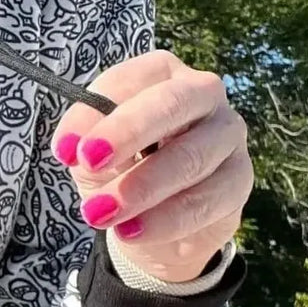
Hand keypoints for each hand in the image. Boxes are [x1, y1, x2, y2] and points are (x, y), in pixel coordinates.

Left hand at [50, 49, 251, 284]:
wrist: (154, 223)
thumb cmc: (120, 171)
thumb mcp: (91, 157)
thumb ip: (83, 145)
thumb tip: (72, 148)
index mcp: (160, 75)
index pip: (129, 81)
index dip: (95, 113)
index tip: (68, 150)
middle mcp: (202, 94)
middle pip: (172, 102)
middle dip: (127, 131)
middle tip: (89, 162)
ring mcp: (227, 134)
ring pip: (191, 157)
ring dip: (142, 188)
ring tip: (101, 214)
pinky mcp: (239, 178)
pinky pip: (209, 198)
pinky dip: (166, 219)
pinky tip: (132, 231)